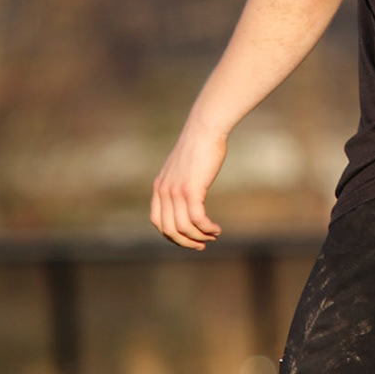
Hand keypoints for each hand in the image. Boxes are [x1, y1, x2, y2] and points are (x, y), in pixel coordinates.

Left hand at [150, 126, 225, 249]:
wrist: (205, 129)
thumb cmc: (199, 146)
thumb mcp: (183, 167)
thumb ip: (180, 182)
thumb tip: (189, 195)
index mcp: (159, 187)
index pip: (158, 222)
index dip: (172, 235)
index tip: (188, 239)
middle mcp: (164, 191)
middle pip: (169, 230)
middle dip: (186, 242)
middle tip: (202, 244)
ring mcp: (176, 191)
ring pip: (184, 227)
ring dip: (199, 236)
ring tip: (214, 236)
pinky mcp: (191, 190)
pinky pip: (197, 219)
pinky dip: (207, 228)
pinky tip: (217, 229)